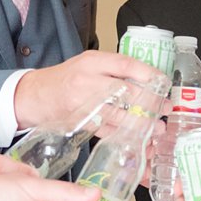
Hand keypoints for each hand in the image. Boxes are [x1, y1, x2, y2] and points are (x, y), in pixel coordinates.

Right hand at [13, 50, 161, 129]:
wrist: (34, 96)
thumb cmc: (64, 78)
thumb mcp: (87, 63)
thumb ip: (112, 68)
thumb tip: (146, 79)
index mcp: (92, 62)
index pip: (125, 65)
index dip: (148, 74)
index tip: (164, 83)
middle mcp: (88, 81)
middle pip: (126, 92)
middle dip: (151, 102)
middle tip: (166, 107)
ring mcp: (84, 104)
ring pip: (120, 115)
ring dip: (142, 124)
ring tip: (157, 128)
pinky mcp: (82, 123)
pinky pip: (108, 131)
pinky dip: (125, 136)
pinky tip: (138, 138)